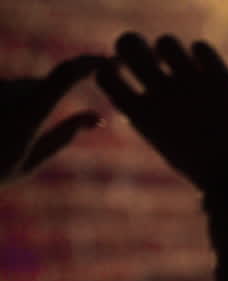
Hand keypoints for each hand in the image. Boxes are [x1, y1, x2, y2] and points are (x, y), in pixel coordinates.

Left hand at [0, 55, 104, 184]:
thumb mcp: (30, 164)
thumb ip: (64, 136)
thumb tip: (96, 116)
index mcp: (27, 116)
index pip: (65, 75)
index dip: (90, 63)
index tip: (109, 61)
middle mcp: (8, 95)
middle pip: (42, 86)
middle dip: (51, 100)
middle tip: (48, 131)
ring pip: (22, 90)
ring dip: (24, 107)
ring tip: (3, 139)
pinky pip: (7, 93)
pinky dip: (9, 108)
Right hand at [96, 33, 227, 193]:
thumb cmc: (207, 171)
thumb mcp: (167, 146)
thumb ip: (150, 119)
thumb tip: (141, 98)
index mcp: (141, 115)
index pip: (103, 74)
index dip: (111, 68)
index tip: (128, 77)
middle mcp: (161, 94)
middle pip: (127, 42)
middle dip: (134, 45)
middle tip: (152, 62)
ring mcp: (191, 84)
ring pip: (166, 41)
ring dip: (171, 50)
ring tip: (184, 68)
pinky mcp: (220, 79)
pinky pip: (201, 47)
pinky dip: (203, 55)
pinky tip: (210, 72)